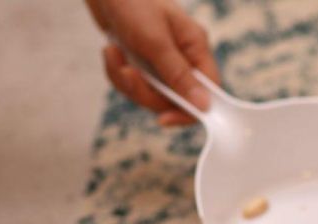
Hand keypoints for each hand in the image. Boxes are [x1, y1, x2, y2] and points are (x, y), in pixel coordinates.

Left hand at [86, 0, 219, 125]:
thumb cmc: (133, 2)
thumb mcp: (155, 40)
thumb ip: (179, 74)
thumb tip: (204, 106)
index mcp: (196, 48)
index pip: (208, 93)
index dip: (189, 111)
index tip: (164, 119)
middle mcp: (183, 57)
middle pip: (174, 99)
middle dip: (144, 91)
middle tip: (127, 73)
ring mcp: (162, 60)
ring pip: (150, 94)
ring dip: (126, 80)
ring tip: (112, 53)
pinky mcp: (142, 61)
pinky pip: (134, 84)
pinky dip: (117, 72)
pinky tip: (110, 51)